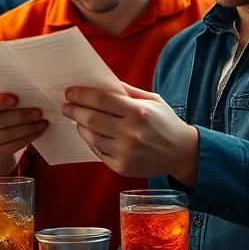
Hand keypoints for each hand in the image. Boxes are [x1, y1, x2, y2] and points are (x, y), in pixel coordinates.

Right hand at [0, 94, 45, 177]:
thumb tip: (31, 95)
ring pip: (9, 134)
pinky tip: (39, 132)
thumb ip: (10, 102)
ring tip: (43, 122)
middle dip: (22, 116)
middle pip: (0, 120)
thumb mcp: (2, 110)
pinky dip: (29, 138)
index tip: (15, 99)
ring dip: (29, 128)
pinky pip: (13, 146)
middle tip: (39, 112)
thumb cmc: (4, 122)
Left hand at [62, 83, 198, 183]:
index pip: (101, 99)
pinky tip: (91, 134)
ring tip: (77, 119)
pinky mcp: (122, 167)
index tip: (70, 92)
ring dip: (80, 126)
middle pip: (91, 118)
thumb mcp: (152, 100)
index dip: (82, 94)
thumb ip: (128, 91)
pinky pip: (98, 152)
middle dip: (74, 110)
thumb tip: (102, 82)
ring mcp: (125, 152)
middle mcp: (130, 133)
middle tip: (67, 106)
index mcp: (138, 112)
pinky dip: (91, 142)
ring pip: (91, 137)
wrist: (181, 153)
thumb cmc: (166, 122)